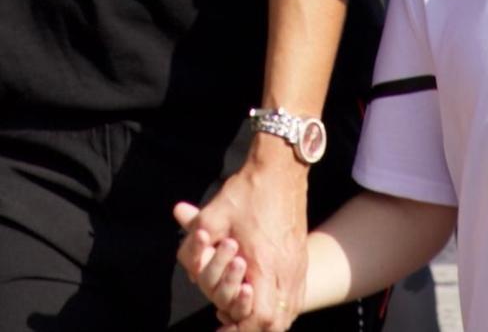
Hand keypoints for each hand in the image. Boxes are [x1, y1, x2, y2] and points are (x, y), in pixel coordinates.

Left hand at [174, 159, 309, 331]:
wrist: (281, 170)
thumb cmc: (248, 192)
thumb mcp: (214, 213)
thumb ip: (196, 242)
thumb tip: (186, 268)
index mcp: (265, 264)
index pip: (260, 317)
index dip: (241, 330)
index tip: (221, 328)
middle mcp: (286, 272)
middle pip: (277, 323)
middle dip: (253, 330)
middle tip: (229, 326)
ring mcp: (297, 268)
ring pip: (288, 314)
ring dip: (266, 322)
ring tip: (242, 319)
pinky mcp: (300, 261)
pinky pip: (294, 299)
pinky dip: (278, 310)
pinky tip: (260, 303)